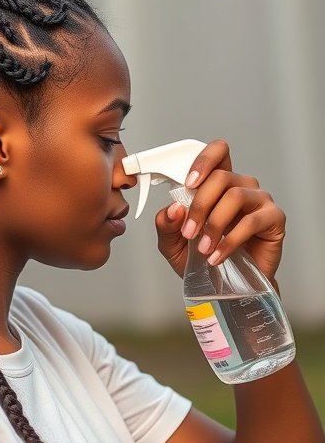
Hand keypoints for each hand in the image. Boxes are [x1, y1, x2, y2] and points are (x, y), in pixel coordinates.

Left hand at [154, 139, 285, 281]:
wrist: (227, 289)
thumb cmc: (202, 259)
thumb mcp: (173, 244)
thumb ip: (166, 225)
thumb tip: (173, 208)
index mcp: (219, 184)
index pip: (217, 153)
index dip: (203, 161)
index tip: (187, 183)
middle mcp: (241, 186)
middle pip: (221, 176)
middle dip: (199, 205)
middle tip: (188, 232)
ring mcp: (260, 201)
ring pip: (235, 196)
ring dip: (214, 224)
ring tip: (203, 248)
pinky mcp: (274, 219)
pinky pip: (251, 221)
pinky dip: (230, 240)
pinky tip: (217, 256)